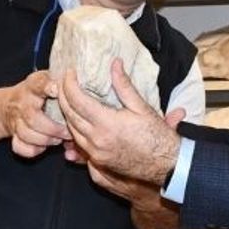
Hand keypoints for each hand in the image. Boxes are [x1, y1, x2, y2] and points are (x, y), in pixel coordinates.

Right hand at [3, 70, 69, 157]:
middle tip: (68, 132)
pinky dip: (32, 150)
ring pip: (26, 134)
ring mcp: (16, 119)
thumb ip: (63, 80)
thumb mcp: (49, 79)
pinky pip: (18, 146)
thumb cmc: (40, 92)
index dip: (47, 87)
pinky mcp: (14, 134)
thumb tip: (83, 77)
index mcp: (34, 85)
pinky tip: (43, 147)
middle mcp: (23, 102)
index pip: (39, 84)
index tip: (56, 90)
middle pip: (32, 117)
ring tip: (58, 140)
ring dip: (45, 140)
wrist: (12, 104)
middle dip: (52, 128)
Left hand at [58, 58, 182, 184]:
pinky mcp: (98, 162)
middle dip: (62, 96)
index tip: (70, 73)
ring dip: (67, 113)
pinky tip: (77, 120)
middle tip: (63, 82)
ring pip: (71, 130)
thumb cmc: (157, 137)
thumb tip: (115, 63)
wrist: (166, 165)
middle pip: (69, 115)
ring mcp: (96, 153)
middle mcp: (97, 140)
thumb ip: (124, 85)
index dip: (69, 84)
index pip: (77, 100)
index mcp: (107, 124)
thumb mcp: (142, 107)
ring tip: (67, 98)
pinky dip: (75, 130)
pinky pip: (79, 144)